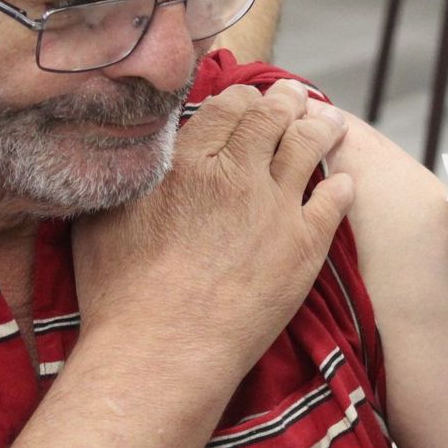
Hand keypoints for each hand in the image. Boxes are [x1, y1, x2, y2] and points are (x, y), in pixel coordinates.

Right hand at [73, 80, 353, 379]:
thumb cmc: (121, 294)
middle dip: (286, 100)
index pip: (229, 105)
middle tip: (293, 95)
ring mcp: (276, 208)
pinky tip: (343, 182)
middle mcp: (237, 173)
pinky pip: (332, 203)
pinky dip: (340, 185)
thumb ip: (130, 175)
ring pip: (309, 146)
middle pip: (273, 116)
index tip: (248, 99)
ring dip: (321, 126)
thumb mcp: (105, 217)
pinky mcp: (304, 247)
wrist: (163, 352)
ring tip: (329, 120)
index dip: (242, 97)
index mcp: (188, 161)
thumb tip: (131, 154)